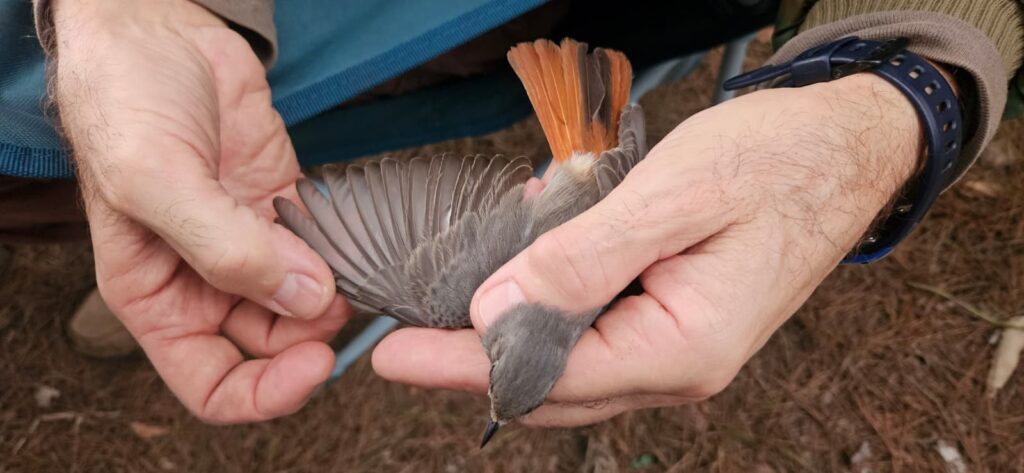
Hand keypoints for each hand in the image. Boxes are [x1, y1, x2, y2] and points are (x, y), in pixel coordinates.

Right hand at [52, 0, 347, 421]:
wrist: (154, 32)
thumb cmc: (124, 103)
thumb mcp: (154, 180)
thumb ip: (224, 248)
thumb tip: (303, 299)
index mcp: (157, 296)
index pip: (212, 382)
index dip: (264, 392)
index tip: (314, 362)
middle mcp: (204, 279)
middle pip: (270, 346)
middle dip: (311, 334)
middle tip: (342, 298)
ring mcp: (249, 243)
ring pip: (304, 300)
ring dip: (333, 293)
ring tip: (347, 261)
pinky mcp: (282, 206)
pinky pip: (323, 248)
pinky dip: (344, 252)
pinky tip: (351, 234)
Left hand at [372, 73, 921, 425]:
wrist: (847, 149)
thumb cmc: (774, 163)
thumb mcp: (672, 198)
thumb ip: (583, 260)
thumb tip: (495, 312)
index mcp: (684, 348)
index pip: (549, 376)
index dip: (465, 366)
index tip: (394, 356)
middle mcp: (679, 365)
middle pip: (553, 387)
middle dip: (475, 363)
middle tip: (406, 338)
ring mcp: (679, 348)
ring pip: (570, 365)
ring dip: (512, 336)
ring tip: (457, 299)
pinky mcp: (674, 322)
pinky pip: (595, 333)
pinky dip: (551, 310)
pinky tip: (527, 270)